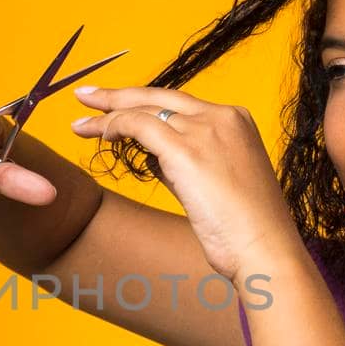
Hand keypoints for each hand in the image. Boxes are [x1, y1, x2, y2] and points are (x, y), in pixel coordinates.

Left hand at [71, 86, 300, 281]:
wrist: (265, 250)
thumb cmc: (245, 231)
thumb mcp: (218, 184)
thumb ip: (188, 163)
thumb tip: (152, 156)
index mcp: (237, 120)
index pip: (179, 104)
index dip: (143, 103)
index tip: (118, 107)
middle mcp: (223, 116)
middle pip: (158, 95)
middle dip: (117, 95)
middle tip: (85, 96)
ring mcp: (206, 129)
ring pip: (143, 109)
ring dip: (107, 116)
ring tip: (78, 125)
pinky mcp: (187, 149)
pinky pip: (138, 126)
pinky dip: (114, 127)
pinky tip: (98, 136)